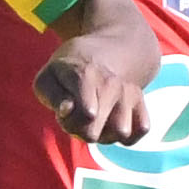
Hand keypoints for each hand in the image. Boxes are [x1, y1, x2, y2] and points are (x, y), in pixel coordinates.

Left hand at [33, 10, 159, 145]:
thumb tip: (68, 109)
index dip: (68, 121)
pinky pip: (141, 130)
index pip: (83, 115)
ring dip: (104, 135)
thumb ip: (52, 95)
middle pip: (95, 132)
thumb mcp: (47, 79)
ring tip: (95, 119)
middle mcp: (112, 83)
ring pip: (121, 133)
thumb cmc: (67, 73)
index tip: (64, 110)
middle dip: (80, 131)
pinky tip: (113, 122)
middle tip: (76, 117)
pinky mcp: (141, 102)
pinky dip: (126, 134)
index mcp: (85, 75)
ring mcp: (129, 92)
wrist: (101, 54)